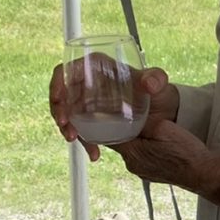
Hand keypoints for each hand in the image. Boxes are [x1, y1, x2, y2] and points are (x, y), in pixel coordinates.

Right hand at [49, 62, 179, 161]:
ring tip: (77, 141)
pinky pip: (80, 129)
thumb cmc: (155, 90)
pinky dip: (84, 141)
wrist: (162, 110)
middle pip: (62, 96)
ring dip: (68, 129)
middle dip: (60, 113)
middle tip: (68, 129)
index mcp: (95, 67)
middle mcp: (87, 84)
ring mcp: (87, 103)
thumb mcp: (157, 81)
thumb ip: (155, 79)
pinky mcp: (91, 120)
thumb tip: (150, 84)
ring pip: (67, 115)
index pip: (66, 71)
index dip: (57, 84)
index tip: (58, 100)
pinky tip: (94, 152)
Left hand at [112, 119, 219, 205]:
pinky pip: (143, 156)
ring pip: (132, 148)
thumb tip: (128, 115)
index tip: (111, 110)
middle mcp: (132, 165)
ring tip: (150, 127)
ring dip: (137, 138)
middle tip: (133, 114)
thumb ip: (141, 121)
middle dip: (124, 128)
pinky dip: (147, 147)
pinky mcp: (152, 173)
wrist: (206, 174)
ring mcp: (142, 171)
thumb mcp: (162, 128)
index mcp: (131, 153)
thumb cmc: (186, 153)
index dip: (108, 121)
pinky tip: (159, 141)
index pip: (107, 135)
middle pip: (120, 142)